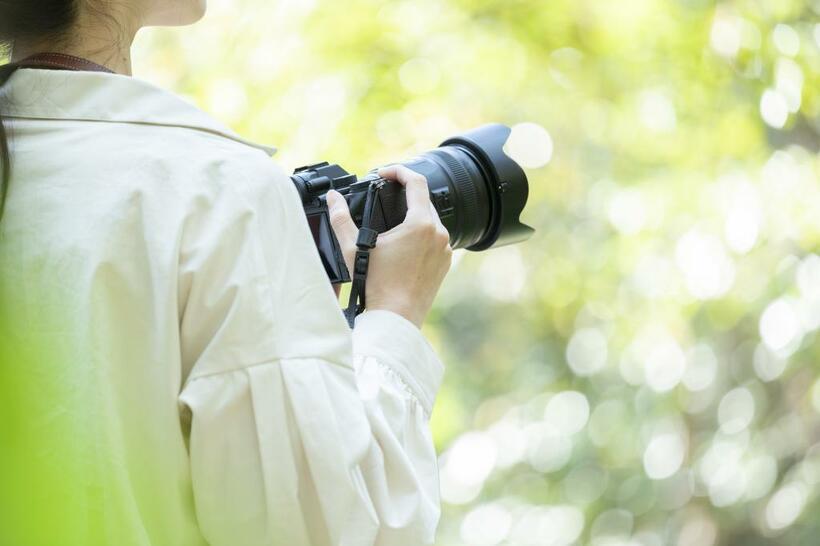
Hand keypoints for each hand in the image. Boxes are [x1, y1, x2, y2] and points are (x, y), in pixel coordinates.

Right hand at [326, 165, 452, 327]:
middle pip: (424, 200)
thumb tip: (333, 198)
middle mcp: (438, 233)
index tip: (386, 173)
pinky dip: (421, 235)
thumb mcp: (354, 248)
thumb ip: (341, 219)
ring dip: (414, 215)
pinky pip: (436, 239)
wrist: (396, 318)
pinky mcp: (445, 263)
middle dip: (405, 194)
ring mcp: (445, 249)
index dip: (399, 171)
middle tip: (386, 195)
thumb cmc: (377, 286)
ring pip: (431, 220)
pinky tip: (404, 243)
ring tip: (393, 221)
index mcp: (420, 224)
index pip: (416, 182)